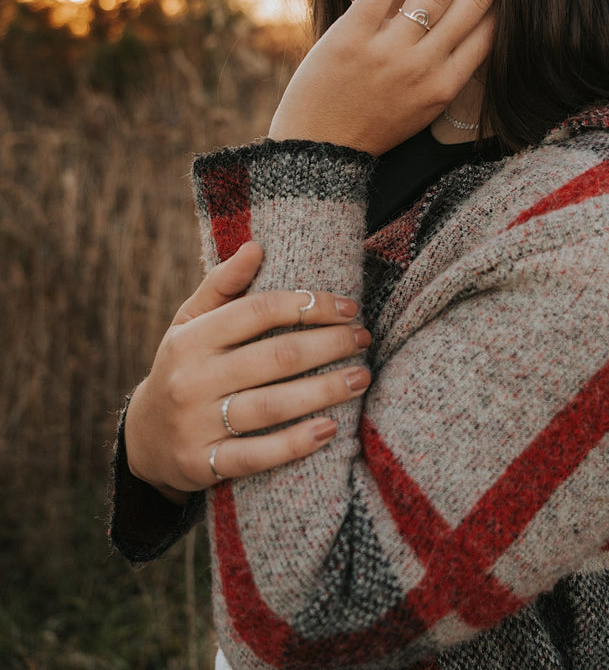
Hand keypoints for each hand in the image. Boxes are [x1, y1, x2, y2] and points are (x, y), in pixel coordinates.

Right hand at [124, 242, 370, 499]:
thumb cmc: (182, 366)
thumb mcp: (188, 322)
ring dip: (325, 391)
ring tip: (361, 377)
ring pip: (273, 406)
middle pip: (276, 357)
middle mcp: (193, 379)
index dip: (309, 305)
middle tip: (363, 338)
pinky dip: (296, 443)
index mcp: (192, 338)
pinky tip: (330, 429)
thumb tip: (256, 247)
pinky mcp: (204, 463)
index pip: (259, 311)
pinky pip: (258, 455)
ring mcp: (198, 424)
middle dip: (329, 345)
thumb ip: (221, 285)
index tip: (348, 307)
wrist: (144, 438)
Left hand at [268, 0, 499, 154]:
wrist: (319, 146)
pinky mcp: (352, 38)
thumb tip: (466, 31)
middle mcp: (424, 68)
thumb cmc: (369, 126)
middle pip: (473, 1)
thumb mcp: (420, 109)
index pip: (491, 29)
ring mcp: (389, 52)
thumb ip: (444, 73)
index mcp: (445, 86)